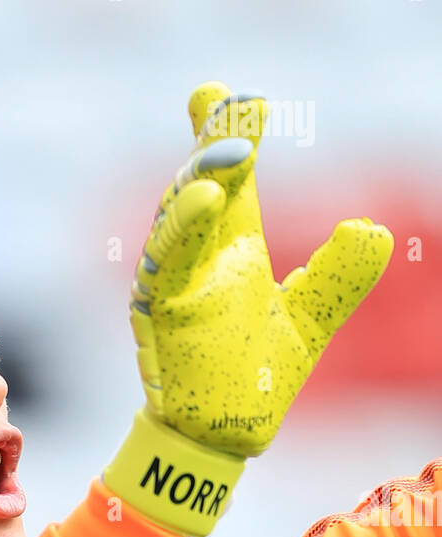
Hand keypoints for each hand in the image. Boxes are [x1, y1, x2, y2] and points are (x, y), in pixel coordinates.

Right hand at [129, 81, 393, 454]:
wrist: (222, 441)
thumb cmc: (253, 382)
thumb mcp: (311, 319)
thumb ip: (340, 274)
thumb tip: (374, 227)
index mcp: (231, 252)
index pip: (228, 180)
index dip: (226, 134)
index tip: (233, 95)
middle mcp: (198, 260)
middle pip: (196, 183)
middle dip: (211, 140)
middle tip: (229, 99)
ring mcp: (174, 284)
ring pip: (176, 216)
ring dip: (200, 177)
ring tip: (237, 149)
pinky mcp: (162, 314)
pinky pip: (166, 262)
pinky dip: (184, 227)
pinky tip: (211, 195)